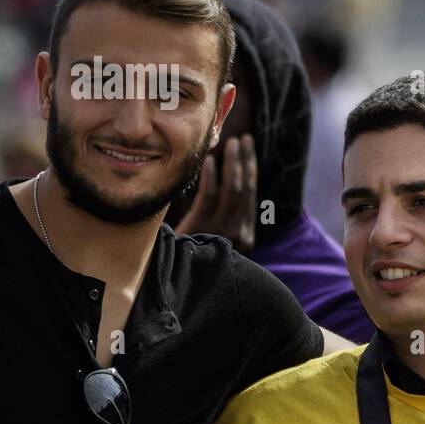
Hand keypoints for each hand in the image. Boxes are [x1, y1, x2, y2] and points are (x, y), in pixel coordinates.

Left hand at [174, 134, 257, 251]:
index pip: (251, 196)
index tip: (247, 150)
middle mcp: (240, 233)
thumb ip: (219, 220)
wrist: (173, 284)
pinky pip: (210, 196)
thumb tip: (218, 188)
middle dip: (246, 161)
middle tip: (243, 139)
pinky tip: (208, 161)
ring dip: (234, 163)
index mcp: (245, 236)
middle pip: (247, 189)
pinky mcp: (204, 228)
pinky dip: (212, 176)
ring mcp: (224, 232)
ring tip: (230, 143)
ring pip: (234, 190)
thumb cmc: (187, 261)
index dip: (250, 171)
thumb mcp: (211, 241)